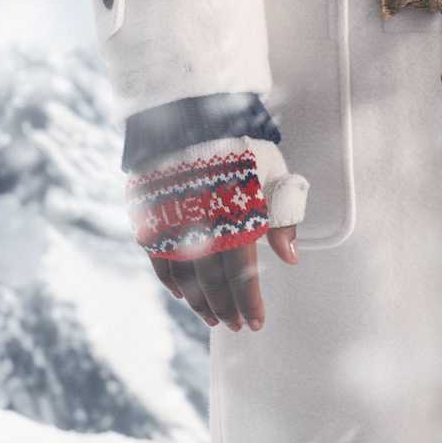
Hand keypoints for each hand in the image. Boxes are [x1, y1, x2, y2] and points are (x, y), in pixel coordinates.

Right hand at [126, 134, 307, 329]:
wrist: (192, 116)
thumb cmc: (240, 146)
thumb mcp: (273, 176)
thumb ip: (282, 218)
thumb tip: (289, 257)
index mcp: (233, 221)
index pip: (240, 276)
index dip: (248, 304)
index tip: (255, 324)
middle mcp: (200, 231)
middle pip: (211, 284)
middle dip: (225, 309)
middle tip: (233, 326)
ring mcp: (172, 227)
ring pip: (184, 279)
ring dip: (198, 303)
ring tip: (211, 317)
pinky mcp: (152, 221)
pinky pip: (159, 261)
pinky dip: (170, 282)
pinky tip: (180, 294)